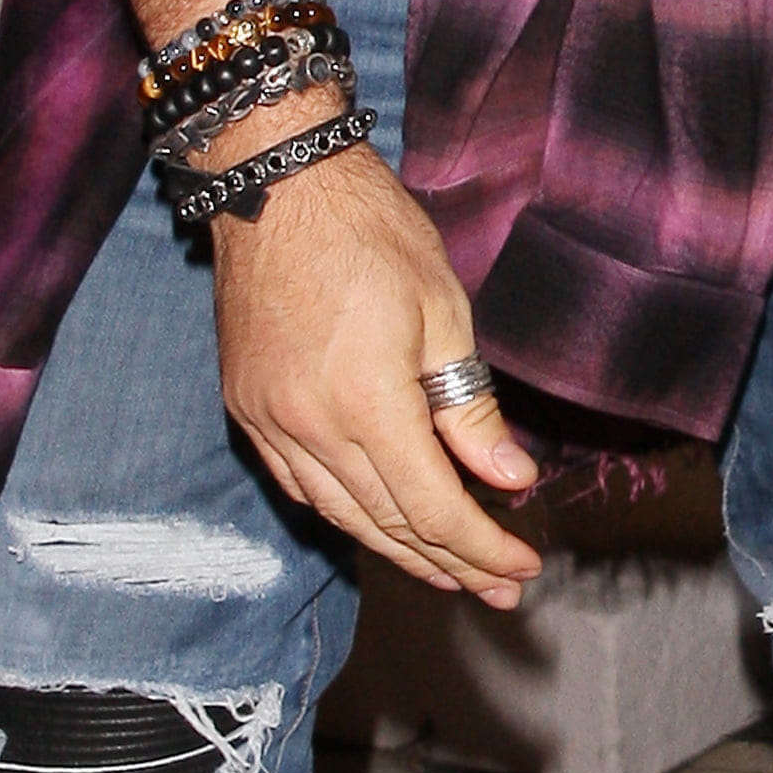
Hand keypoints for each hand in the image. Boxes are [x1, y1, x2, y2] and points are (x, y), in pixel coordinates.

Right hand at [214, 142, 542, 605]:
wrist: (277, 185)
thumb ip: (470, 408)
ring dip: (399, 550)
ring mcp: (269, 425)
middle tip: (500, 587)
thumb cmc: (371, 231)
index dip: (482, 546)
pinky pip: (302, 487)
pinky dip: (348, 512)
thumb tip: (508, 481)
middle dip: (449, 564)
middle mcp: (308, 430)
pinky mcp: (248, 411)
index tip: (524, 565)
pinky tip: (380, 521)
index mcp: (365, 404)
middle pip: (387, 524)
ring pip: (341, 515)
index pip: (432, 507)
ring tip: (451, 571)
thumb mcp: (442, 309)